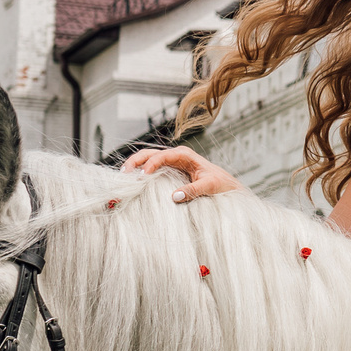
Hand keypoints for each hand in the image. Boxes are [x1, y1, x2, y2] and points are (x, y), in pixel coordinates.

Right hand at [124, 145, 240, 203]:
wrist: (226, 185)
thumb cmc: (220, 183)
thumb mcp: (209, 186)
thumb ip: (193, 190)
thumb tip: (174, 197)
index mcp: (185, 155)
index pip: (163, 156)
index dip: (151, 165)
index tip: (142, 176)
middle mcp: (176, 156)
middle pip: (150, 154)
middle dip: (135, 161)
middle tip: (124, 174)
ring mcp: (171, 162)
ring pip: (148, 159)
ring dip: (135, 166)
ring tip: (123, 177)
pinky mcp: (169, 170)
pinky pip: (152, 168)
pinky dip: (140, 172)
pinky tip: (132, 181)